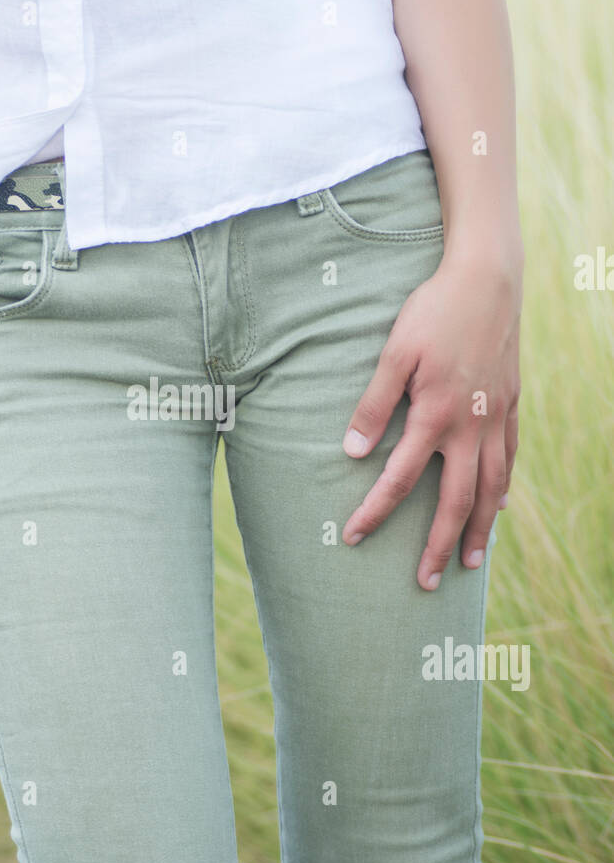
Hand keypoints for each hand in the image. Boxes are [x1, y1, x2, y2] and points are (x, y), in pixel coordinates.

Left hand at [341, 245, 521, 589]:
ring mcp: (496, 418)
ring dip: (480, 529)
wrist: (488, 280)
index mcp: (435, 415)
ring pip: (492, 488)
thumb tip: (352, 453)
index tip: (352, 536)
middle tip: (427, 582)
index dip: (375, 511)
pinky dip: (503, 488)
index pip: (399, 478)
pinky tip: (496, 507)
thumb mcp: (393, 353)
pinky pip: (510, 458)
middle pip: (456, 501)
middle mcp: (471, 425)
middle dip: (440, 545)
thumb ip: (373, 405)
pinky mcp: (510, 405)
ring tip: (471, 562)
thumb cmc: (433, 312)